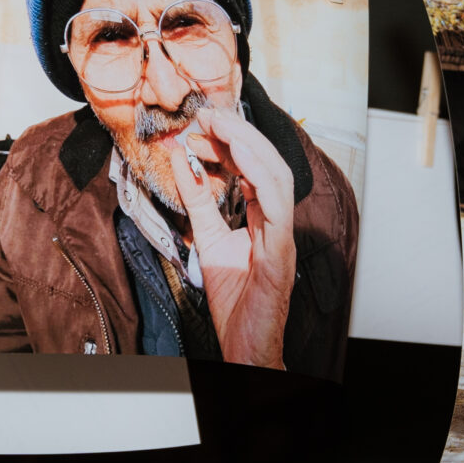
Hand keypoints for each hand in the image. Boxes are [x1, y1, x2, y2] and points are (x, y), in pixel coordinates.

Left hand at [176, 105, 298, 370]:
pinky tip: (241, 160)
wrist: (245, 348)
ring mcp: (281, 237)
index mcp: (262, 219)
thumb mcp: (206, 241)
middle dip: (239, 134)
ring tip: (222, 126)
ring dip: (249, 147)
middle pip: (267, 164)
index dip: (229, 141)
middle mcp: (276, 223)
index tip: (201, 122)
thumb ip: (198, 203)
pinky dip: (260, 180)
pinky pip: (277, 210)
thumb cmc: (235, 303)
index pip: (251, 168)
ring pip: (277, 178)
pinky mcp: (280, 254)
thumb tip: (181, 162)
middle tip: (208, 114)